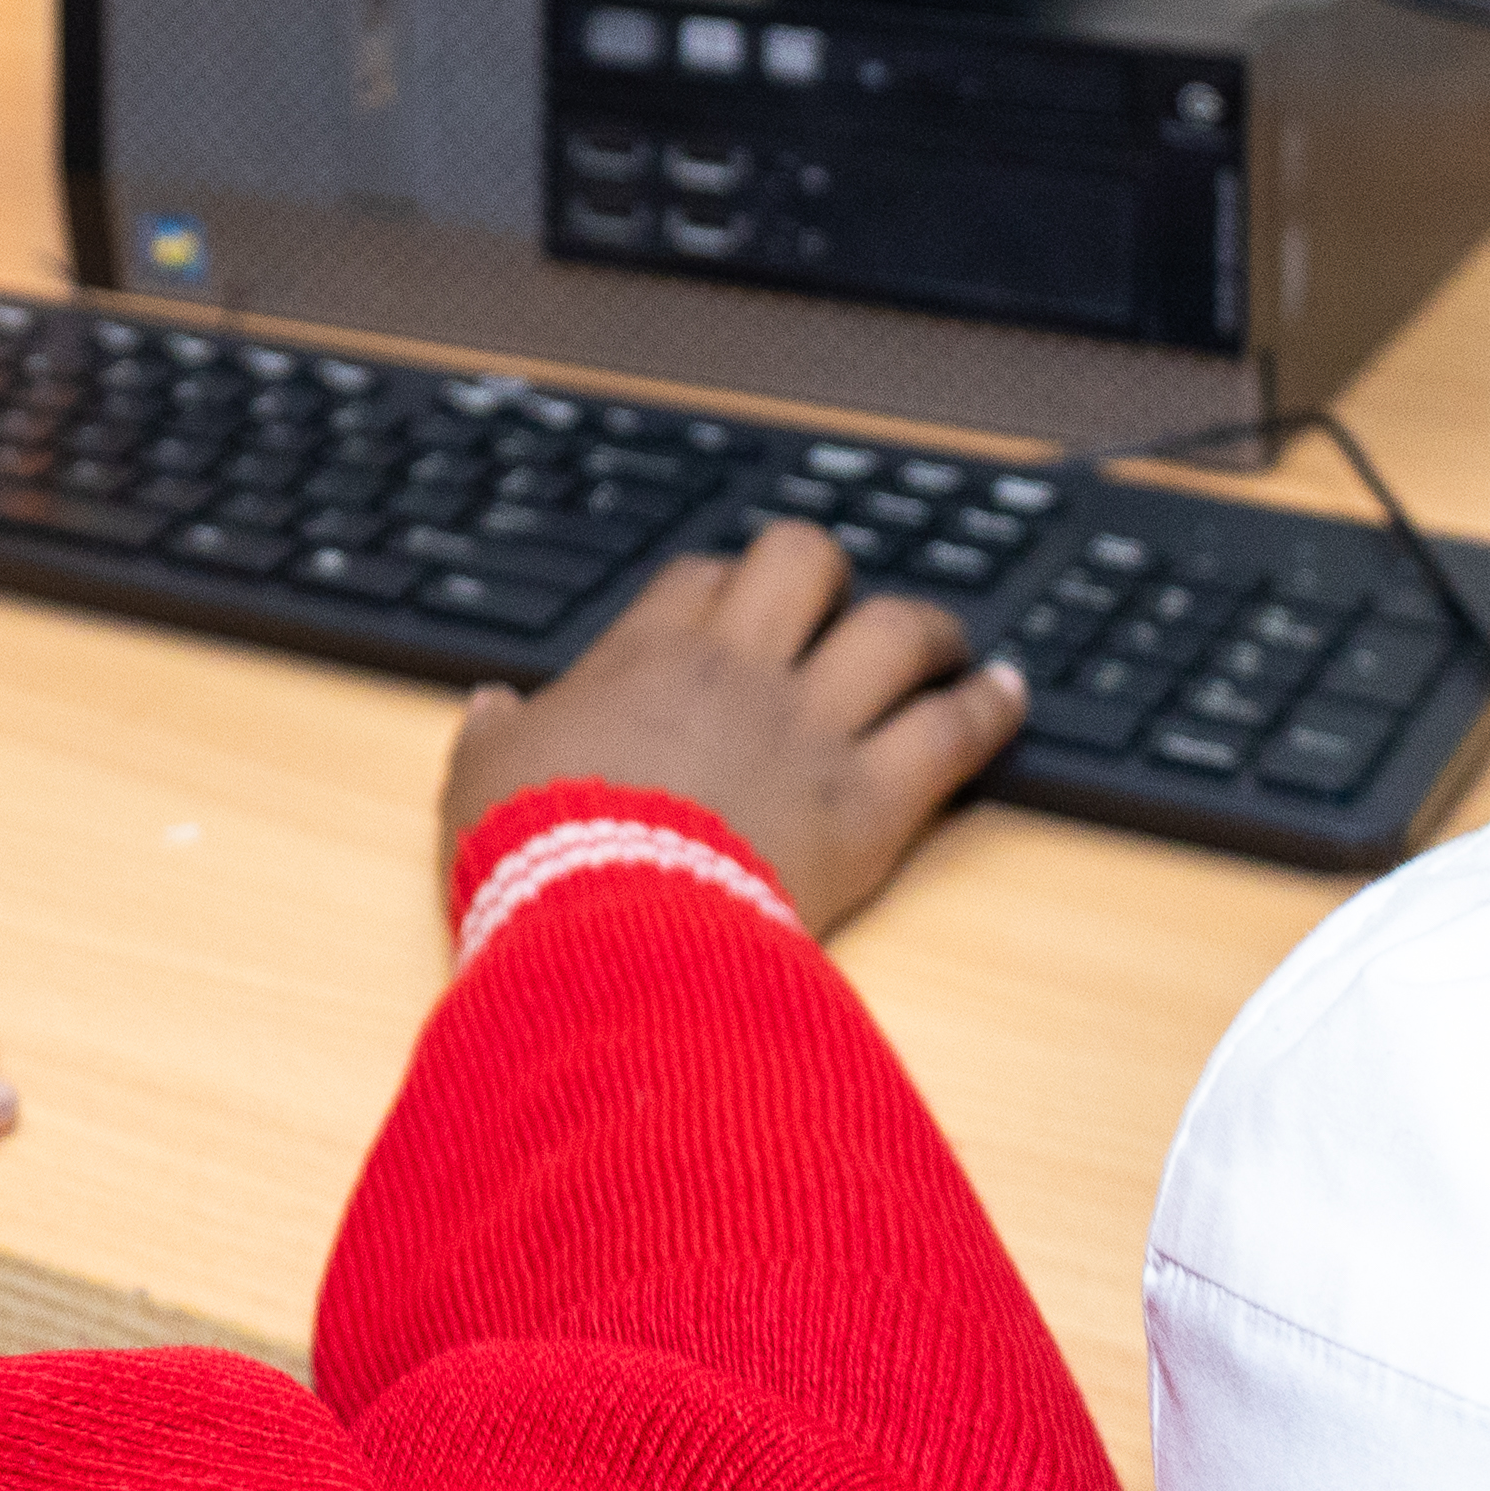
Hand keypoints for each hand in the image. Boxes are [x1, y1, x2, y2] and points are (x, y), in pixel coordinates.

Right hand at [441, 517, 1028, 933]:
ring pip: (894, 631)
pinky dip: (986, 709)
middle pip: (802, 563)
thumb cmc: (540, 855)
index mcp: (643, 659)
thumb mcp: (481, 781)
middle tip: (844, 604)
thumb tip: (490, 710)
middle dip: (829, 574)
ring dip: (929, 629)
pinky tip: (1008, 697)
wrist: (607, 927)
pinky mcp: (866, 799)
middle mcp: (737, 670)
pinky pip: (948, 732)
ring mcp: (809, 726)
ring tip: (951, 641)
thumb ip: (494, 735)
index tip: (734, 607)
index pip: (699, 581)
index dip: (724, 584)